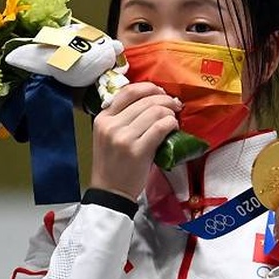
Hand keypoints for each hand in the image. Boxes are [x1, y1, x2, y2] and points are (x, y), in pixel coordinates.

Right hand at [90, 82, 181, 200]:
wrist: (110, 191)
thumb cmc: (114, 162)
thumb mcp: (109, 134)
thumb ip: (124, 116)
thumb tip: (153, 98)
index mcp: (103, 118)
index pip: (128, 91)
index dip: (149, 87)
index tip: (161, 92)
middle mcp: (111, 125)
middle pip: (146, 100)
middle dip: (166, 100)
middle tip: (175, 106)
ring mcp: (124, 138)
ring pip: (155, 111)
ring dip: (170, 113)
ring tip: (173, 119)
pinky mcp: (138, 150)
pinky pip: (160, 127)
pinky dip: (171, 124)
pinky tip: (174, 128)